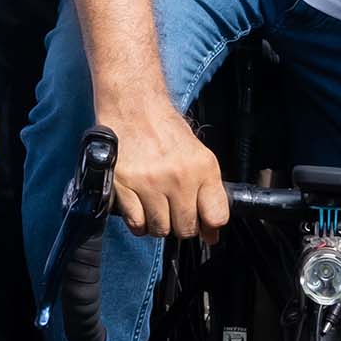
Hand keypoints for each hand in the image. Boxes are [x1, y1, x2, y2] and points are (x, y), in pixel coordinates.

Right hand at [101, 99, 226, 239]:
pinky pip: (136, 223)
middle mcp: (178, 177)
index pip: (216, 216)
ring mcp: (149, 182)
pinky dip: (139, 222)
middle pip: (185, 228)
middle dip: (181, 225)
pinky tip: (140, 208)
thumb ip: (208, 192)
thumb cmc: (165, 130)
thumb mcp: (198, 155)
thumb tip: (211, 234)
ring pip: (160, 229)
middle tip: (174, 211)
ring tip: (155, 206)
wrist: (133, 107)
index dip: (210, 227)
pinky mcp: (124, 185)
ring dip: (158, 224)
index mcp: (202, 168)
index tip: (204, 227)